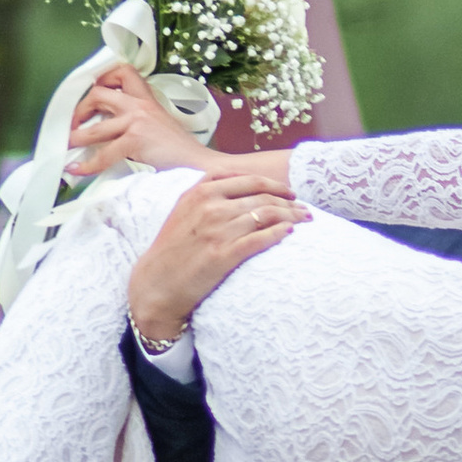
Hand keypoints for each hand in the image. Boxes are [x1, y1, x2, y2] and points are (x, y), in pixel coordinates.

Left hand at [67, 61, 222, 179]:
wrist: (200, 164)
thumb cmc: (181, 151)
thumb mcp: (160, 126)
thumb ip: (138, 122)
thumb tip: (110, 131)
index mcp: (147, 100)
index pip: (122, 72)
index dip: (103, 78)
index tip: (93, 91)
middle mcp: (140, 105)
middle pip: (99, 93)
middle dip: (80, 109)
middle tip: (73, 124)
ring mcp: (137, 121)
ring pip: (95, 126)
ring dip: (77, 138)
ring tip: (68, 146)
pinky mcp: (135, 139)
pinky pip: (103, 153)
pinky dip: (87, 164)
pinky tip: (78, 169)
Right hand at [128, 162, 307, 347]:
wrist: (157, 282)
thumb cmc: (172, 247)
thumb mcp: (184, 208)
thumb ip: (208, 190)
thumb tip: (241, 179)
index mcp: (201, 192)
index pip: (250, 180)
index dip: (275, 185)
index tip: (290, 193)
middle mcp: (210, 207)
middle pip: (262, 197)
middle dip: (289, 202)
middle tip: (305, 209)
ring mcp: (217, 231)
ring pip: (265, 215)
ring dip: (290, 216)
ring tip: (304, 220)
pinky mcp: (223, 255)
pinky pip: (260, 239)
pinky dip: (279, 233)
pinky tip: (289, 233)